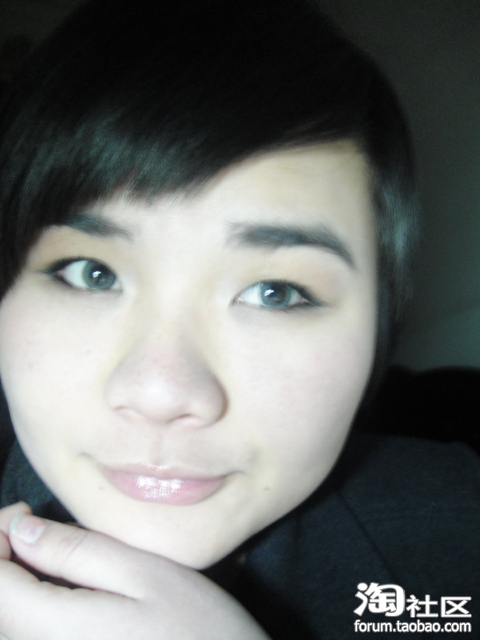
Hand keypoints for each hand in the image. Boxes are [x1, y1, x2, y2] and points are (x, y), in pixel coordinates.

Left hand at [0, 505, 269, 639]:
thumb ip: (76, 551)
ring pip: (9, 618)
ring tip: (50, 551)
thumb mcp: (143, 574)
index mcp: (51, 631)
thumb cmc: (195, 630)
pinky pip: (28, 633)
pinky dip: (28, 602)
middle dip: (2, 553)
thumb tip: (20, 528)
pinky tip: (58, 585)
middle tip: (33, 523)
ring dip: (14, 577)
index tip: (25, 511)